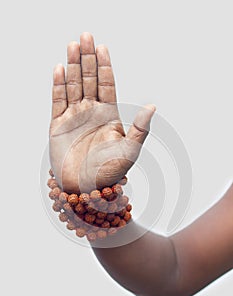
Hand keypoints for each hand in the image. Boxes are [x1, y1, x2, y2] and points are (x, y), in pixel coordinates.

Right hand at [49, 32, 154, 192]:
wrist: (85, 190)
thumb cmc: (109, 173)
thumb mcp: (130, 151)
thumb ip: (140, 129)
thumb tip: (153, 107)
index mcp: (108, 115)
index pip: (107, 84)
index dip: (105, 66)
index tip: (102, 47)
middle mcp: (91, 112)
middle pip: (89, 79)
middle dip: (87, 58)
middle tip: (86, 36)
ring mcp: (74, 117)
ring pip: (73, 85)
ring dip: (72, 66)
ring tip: (73, 45)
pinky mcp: (58, 125)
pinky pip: (57, 101)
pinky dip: (58, 85)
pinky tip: (59, 69)